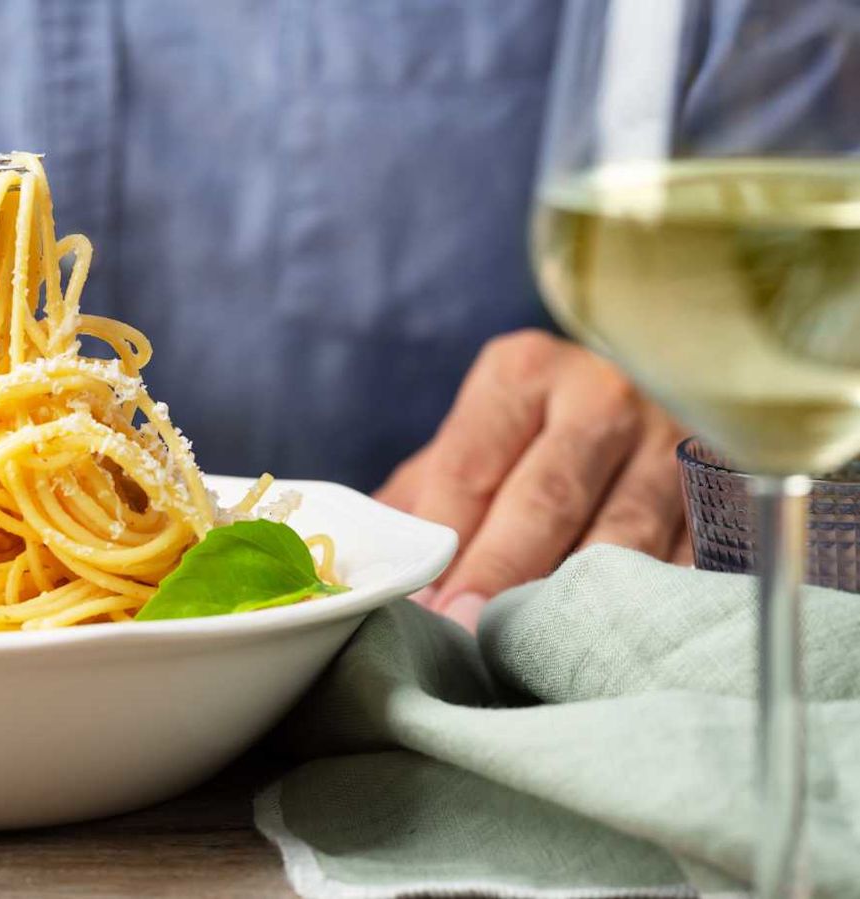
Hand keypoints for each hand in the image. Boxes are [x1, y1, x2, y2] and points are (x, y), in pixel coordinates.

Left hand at [376, 329, 690, 630]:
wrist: (633, 407)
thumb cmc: (524, 444)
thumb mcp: (465, 449)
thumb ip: (417, 504)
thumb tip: (365, 578)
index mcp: (523, 373)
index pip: (470, 466)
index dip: (443, 541)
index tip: (423, 604)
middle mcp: (603, 395)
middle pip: (546, 498)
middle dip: (501, 574)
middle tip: (465, 633)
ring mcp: (672, 442)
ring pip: (623, 536)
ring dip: (572, 604)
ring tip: (531, 656)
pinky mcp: (724, 495)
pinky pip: (686, 563)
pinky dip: (646, 611)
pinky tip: (611, 651)